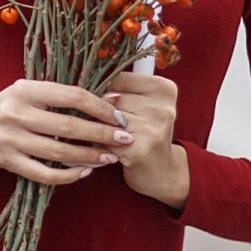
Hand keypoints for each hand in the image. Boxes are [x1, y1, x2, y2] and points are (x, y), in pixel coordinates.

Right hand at [0, 80, 132, 185]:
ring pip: (58, 153)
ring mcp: (11, 140)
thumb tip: (113, 100)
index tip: (119, 116)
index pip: (71, 96)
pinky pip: (44, 174)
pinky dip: (68, 176)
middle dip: (101, 134)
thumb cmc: (12, 105)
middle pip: (68, 127)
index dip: (99, 107)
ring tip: (110, 157)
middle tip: (125, 138)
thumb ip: (65, 96)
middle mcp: (17, 114)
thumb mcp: (32, 92)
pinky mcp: (9, 162)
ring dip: (89, 156)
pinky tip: (85, 172)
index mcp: (26, 90)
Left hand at [101, 72, 188, 209]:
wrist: (161, 172)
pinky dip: (98, 145)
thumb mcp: (142, 105)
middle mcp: (162, 107)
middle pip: (110, 99)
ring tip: (105, 136)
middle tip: (106, 124)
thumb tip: (86, 84)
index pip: (118, 78)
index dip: (103, 89)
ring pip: (104, 119)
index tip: (99, 100)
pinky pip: (103, 140)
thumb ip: (120, 91)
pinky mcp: (139, 149)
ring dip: (96, 128)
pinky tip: (106, 150)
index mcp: (164, 89)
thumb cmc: (145, 133)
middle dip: (99, 112)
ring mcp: (152, 128)